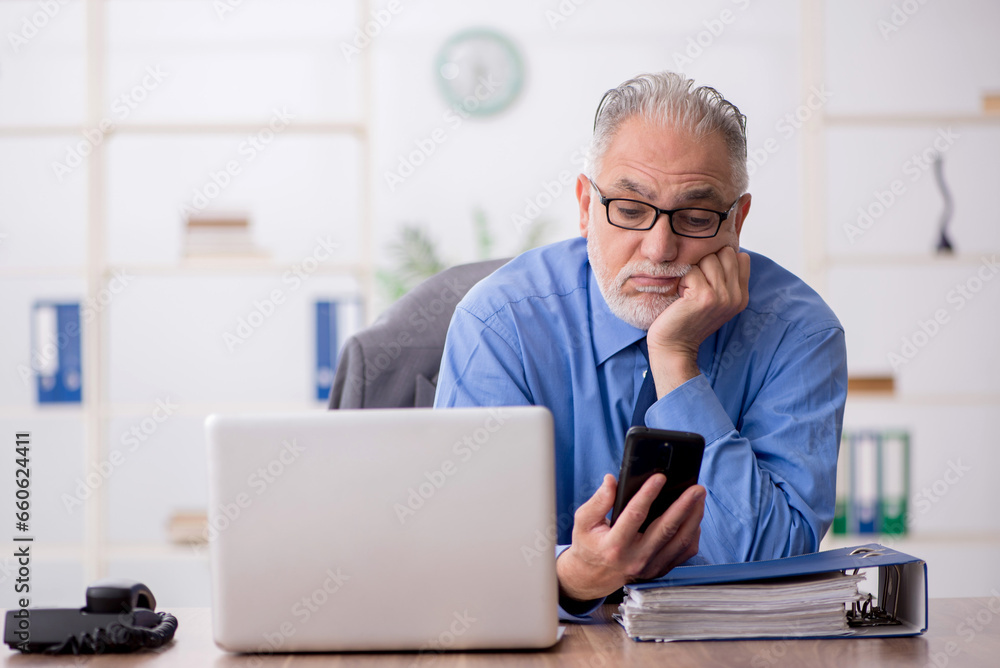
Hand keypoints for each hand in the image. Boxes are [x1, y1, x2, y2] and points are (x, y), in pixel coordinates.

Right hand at [556, 474, 704, 602]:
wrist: (593, 577)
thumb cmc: (589, 544)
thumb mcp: (584, 521)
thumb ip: (598, 501)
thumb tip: (612, 480)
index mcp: (614, 546)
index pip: (635, 516)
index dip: (648, 494)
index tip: (660, 477)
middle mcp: (635, 558)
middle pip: (666, 529)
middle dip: (684, 506)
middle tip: (696, 488)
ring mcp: (651, 567)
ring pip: (680, 541)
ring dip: (694, 518)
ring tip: (700, 498)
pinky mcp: (660, 570)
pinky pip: (683, 552)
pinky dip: (693, 534)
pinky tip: (694, 518)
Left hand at [646, 246, 750, 395]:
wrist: (674, 347)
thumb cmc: (687, 319)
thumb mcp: (713, 299)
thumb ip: (723, 277)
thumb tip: (722, 245)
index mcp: (741, 295)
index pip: (739, 256)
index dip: (718, 260)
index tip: (706, 278)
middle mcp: (736, 296)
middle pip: (724, 252)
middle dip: (705, 262)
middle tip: (694, 285)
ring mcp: (723, 297)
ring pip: (708, 258)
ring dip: (692, 271)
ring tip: (688, 291)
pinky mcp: (705, 297)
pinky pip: (691, 270)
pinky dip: (682, 280)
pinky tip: (681, 297)